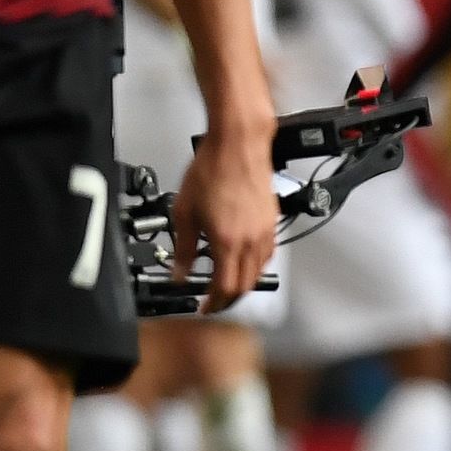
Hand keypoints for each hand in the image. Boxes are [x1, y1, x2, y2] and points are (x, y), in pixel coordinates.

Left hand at [172, 124, 279, 312]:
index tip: (205, 306)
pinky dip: (257, 264)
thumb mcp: (184, 211)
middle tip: (215, 300)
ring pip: (260, 270)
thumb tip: (179, 269)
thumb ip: (182, 246)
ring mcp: (264, 230)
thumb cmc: (212, 168)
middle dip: (230, 298)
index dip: (213, 302)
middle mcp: (249, 240)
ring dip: (245, 282)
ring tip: (229, 282)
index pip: (224, 287)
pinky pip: (268, 253)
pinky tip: (246, 258)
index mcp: (226, 241)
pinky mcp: (272, 219)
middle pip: (245, 284)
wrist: (237, 144)